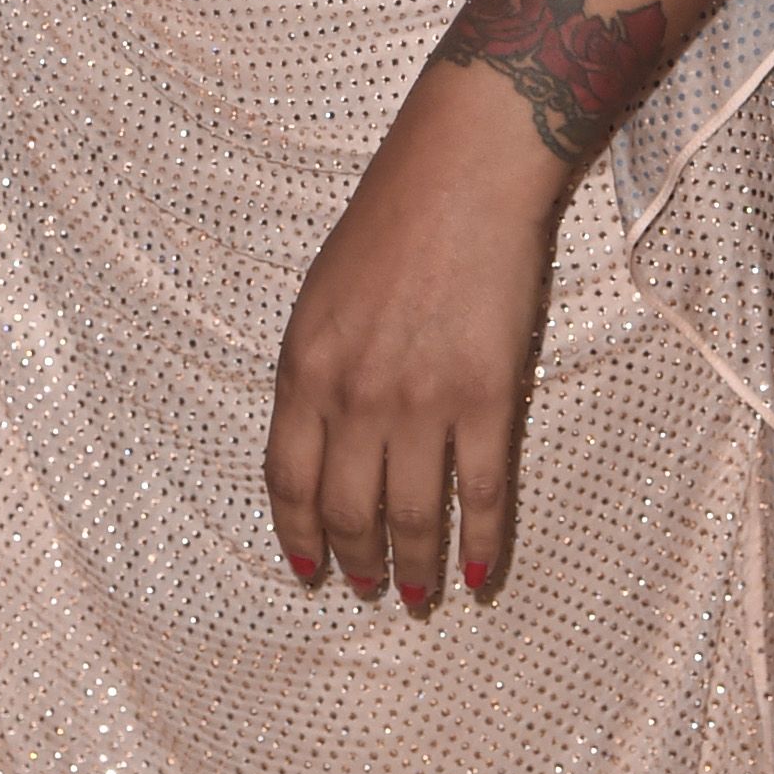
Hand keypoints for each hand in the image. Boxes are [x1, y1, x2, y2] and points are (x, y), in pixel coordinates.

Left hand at [264, 68, 561, 607]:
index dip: (297, 533)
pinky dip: (482, 544)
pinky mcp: (485, 398)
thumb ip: (316, 371)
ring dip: (416, 569)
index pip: (287, 478)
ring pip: (412, 517)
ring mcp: (420, 401)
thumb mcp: (321, 296)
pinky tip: (482, 575)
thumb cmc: (389, 224)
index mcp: (304, 366)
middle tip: (367, 589)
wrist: (461, 176)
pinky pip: (482, 494)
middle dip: (355, 562)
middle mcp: (353, 394)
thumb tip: (321, 441)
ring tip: (420, 597)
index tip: (307, 570)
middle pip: (347, 509)